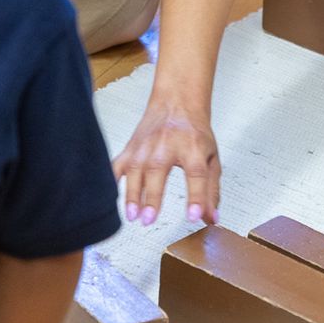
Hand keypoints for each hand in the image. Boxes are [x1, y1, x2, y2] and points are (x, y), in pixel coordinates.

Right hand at [111, 92, 219, 227]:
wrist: (177, 102)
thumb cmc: (194, 131)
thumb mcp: (211, 158)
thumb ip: (211, 191)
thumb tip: (211, 218)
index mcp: (193, 147)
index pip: (196, 173)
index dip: (196, 196)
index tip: (194, 215)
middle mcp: (167, 145)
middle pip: (158, 170)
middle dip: (153, 197)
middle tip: (149, 220)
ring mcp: (146, 146)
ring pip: (135, 170)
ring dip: (132, 195)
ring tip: (133, 216)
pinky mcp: (131, 148)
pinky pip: (117, 165)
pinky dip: (112, 181)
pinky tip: (112, 197)